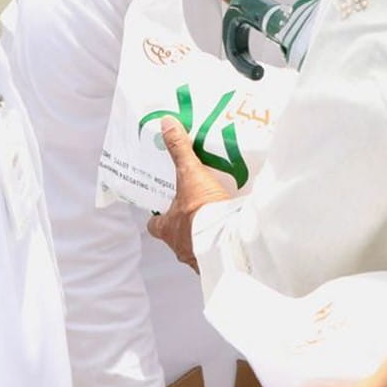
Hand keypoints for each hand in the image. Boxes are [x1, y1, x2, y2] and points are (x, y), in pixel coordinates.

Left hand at [144, 117, 231, 269]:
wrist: (228, 241)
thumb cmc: (201, 211)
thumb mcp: (191, 175)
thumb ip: (180, 151)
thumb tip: (166, 124)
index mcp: (167, 228)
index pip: (154, 226)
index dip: (158, 217)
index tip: (164, 208)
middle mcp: (179, 246)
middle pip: (175, 237)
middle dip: (184, 227)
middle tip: (195, 211)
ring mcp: (197, 258)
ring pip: (195, 248)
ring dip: (203, 238)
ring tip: (217, 221)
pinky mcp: (218, 263)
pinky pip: (216, 255)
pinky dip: (221, 245)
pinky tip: (232, 234)